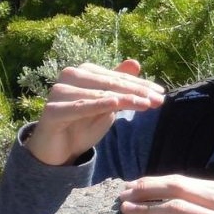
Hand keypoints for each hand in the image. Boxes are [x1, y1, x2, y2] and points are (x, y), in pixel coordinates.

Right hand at [25, 60, 164, 164]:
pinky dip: (98, 105)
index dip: (140, 85)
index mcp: (84, 72)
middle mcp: (69, 76)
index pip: (117, 77)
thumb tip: (135, 62)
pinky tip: (114, 104)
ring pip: (99, 94)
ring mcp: (59, 92)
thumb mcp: (107, 105)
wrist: (59, 150)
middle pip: (110, 84)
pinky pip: (79, 107)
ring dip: (124, 99)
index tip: (161, 93)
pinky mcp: (52, 111)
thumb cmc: (83, 124)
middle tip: (159, 100)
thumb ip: (118, 85)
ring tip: (146, 104)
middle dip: (137, 92)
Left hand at [121, 175, 213, 213]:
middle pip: (178, 190)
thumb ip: (173, 212)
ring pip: (176, 209)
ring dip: (146, 210)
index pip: (180, 181)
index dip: (152, 183)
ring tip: (127, 212)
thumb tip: (137, 203)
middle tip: (124, 197)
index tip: (130, 186)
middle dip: (147, 191)